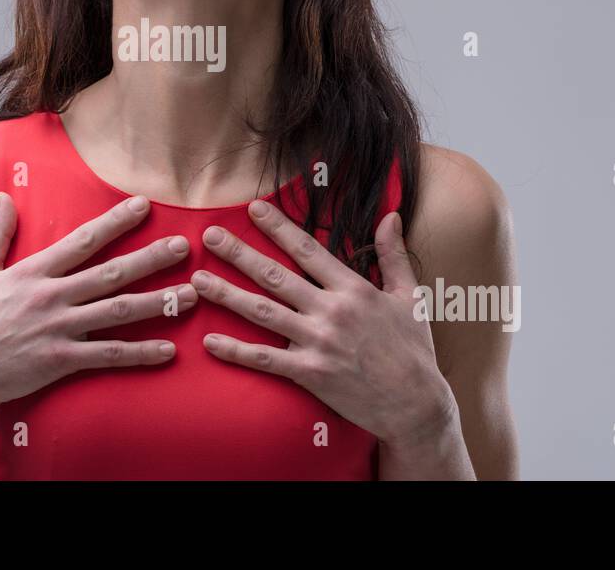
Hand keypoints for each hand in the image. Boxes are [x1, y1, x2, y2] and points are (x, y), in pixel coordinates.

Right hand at [0, 192, 198, 414]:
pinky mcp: (60, 361)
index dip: (115, 222)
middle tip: (184, 247)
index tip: (143, 205)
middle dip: (151, 258)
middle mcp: (51, 297)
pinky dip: (140, 353)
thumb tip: (4, 197)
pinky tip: (169, 350)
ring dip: (159, 303)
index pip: (82, 240)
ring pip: (118, 311)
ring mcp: (58, 329)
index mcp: (32, 272)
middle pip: (111, 272)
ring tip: (192, 295)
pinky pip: (108, 355)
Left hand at [192, 199, 456, 450]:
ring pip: (262, 313)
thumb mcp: (411, 296)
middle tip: (209, 235)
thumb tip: (391, 215)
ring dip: (227, 295)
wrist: (417, 405)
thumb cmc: (414, 350)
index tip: (253, 209)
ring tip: (198, 280)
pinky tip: (210, 341)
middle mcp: (331, 311)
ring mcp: (318, 343)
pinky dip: (236, 351)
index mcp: (353, 289)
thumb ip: (393, 254)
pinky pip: (265, 360)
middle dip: (238, 253)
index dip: (278, 227)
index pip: (307, 250)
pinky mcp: (310, 374)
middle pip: (275, 276)